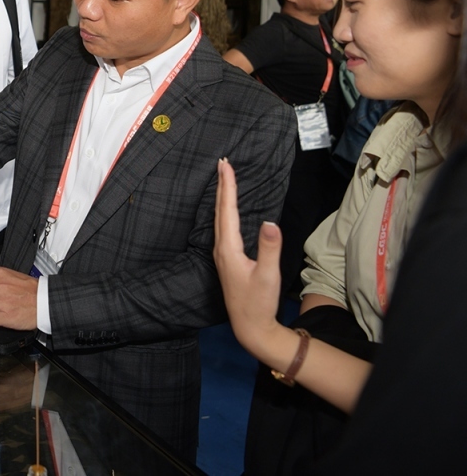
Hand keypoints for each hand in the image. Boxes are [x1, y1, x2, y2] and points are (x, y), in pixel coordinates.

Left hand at [213, 158, 290, 359]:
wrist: (250, 326)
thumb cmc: (259, 302)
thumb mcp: (269, 275)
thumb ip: (269, 248)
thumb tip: (271, 222)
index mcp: (229, 249)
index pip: (227, 210)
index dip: (227, 186)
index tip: (225, 166)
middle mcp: (221, 248)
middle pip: (220, 210)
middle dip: (222, 185)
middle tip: (222, 163)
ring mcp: (222, 254)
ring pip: (220, 218)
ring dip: (222, 197)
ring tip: (224, 179)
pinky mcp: (227, 259)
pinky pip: (223, 227)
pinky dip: (225, 212)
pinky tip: (227, 210)